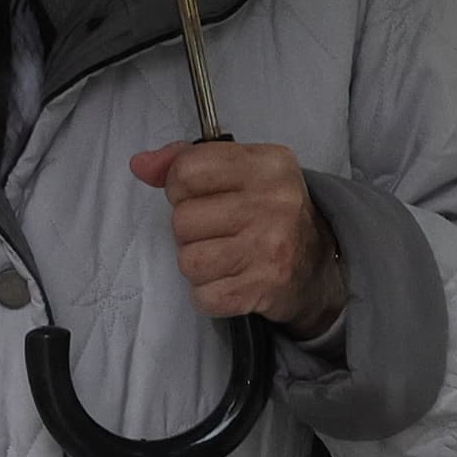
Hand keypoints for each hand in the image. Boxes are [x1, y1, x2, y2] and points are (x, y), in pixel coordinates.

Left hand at [131, 142, 345, 333]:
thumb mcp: (240, 171)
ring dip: (198, 264)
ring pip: (188, 260)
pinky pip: (202, 296)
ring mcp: (269, 248)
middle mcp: (272, 203)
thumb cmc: (269, 213)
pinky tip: (230, 280)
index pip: (187, 170)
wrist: (316, 267)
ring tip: (223, 256)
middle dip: (189, 230)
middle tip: (217, 231)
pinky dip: (208, 294)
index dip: (180, 187)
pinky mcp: (263, 288)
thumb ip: (186, 160)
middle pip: (182, 219)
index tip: (199, 196)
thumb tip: (140, 165)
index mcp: (266, 165)